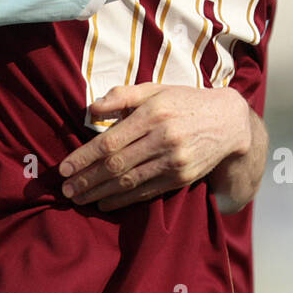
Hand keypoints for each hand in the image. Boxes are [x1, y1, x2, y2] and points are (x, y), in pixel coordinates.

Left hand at [57, 84, 253, 210]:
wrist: (228, 122)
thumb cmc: (183, 102)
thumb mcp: (154, 89)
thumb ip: (122, 96)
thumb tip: (91, 109)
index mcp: (153, 114)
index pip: (110, 141)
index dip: (84, 157)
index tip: (64, 168)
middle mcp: (163, 139)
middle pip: (116, 165)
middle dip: (87, 179)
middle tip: (65, 190)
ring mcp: (174, 161)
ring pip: (129, 182)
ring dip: (99, 193)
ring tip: (78, 199)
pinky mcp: (182, 178)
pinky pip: (146, 192)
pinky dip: (123, 200)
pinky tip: (104, 202)